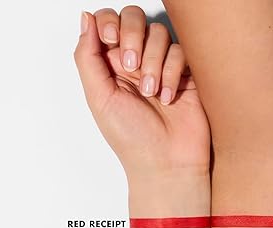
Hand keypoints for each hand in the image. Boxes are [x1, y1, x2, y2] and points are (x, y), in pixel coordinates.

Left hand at [74, 7, 208, 179]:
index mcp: (111, 65)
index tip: (111, 41)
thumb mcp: (99, 98)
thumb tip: (85, 18)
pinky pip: (181, 53)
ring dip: (153, 62)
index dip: (109, 22)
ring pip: (159, 34)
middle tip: (132, 67)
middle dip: (133, 36)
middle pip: (135, 18)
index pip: (108, 22)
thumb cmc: (132, 140)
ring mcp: (163, 67)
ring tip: (151, 93)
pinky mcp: (187, 75)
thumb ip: (87, 57)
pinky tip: (169, 98)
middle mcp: (137, 61)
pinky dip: (173, 73)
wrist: (166, 164)